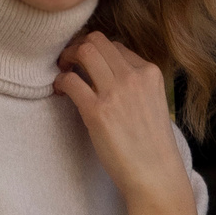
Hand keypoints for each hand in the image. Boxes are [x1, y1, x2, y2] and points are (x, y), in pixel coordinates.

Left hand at [55, 31, 199, 214]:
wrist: (155, 173)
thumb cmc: (153, 145)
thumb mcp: (154, 103)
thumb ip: (136, 85)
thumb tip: (107, 76)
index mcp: (150, 73)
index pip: (117, 47)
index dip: (99, 53)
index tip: (88, 64)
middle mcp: (133, 76)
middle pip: (98, 40)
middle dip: (79, 46)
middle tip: (69, 62)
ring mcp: (115, 92)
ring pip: (84, 51)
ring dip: (68, 57)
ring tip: (63, 71)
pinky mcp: (97, 111)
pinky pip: (71, 80)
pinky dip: (60, 81)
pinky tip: (60, 91)